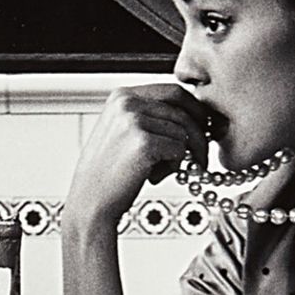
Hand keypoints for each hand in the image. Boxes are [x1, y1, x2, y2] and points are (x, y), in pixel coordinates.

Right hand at [63, 83, 207, 231]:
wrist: (90, 202)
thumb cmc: (110, 173)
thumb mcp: (124, 133)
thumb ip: (150, 118)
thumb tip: (192, 114)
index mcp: (122, 96)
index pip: (172, 92)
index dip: (194, 110)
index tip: (204, 128)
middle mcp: (127, 102)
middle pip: (182, 108)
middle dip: (199, 132)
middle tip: (202, 155)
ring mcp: (134, 120)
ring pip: (182, 131)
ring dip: (179, 156)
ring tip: (158, 171)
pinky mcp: (143, 142)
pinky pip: (179, 150)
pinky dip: (173, 167)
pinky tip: (152, 177)